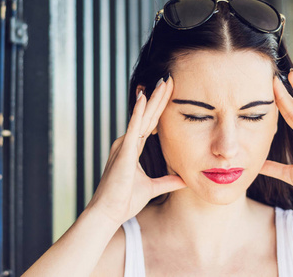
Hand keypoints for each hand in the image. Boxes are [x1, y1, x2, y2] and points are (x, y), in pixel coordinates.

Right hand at [87, 76, 185, 224]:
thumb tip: (184, 179)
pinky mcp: (123, 152)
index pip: (150, 124)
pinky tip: (144, 98)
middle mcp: (127, 143)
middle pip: (147, 116)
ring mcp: (124, 145)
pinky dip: (138, 112)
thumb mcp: (152, 188)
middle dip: (158, 98)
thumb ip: (167, 181)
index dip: (159, 108)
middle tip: (168, 79)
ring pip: (142, 117)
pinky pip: (133, 128)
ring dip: (152, 99)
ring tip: (163, 82)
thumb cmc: (124, 201)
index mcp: (132, 149)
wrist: (108, 213)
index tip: (168, 94)